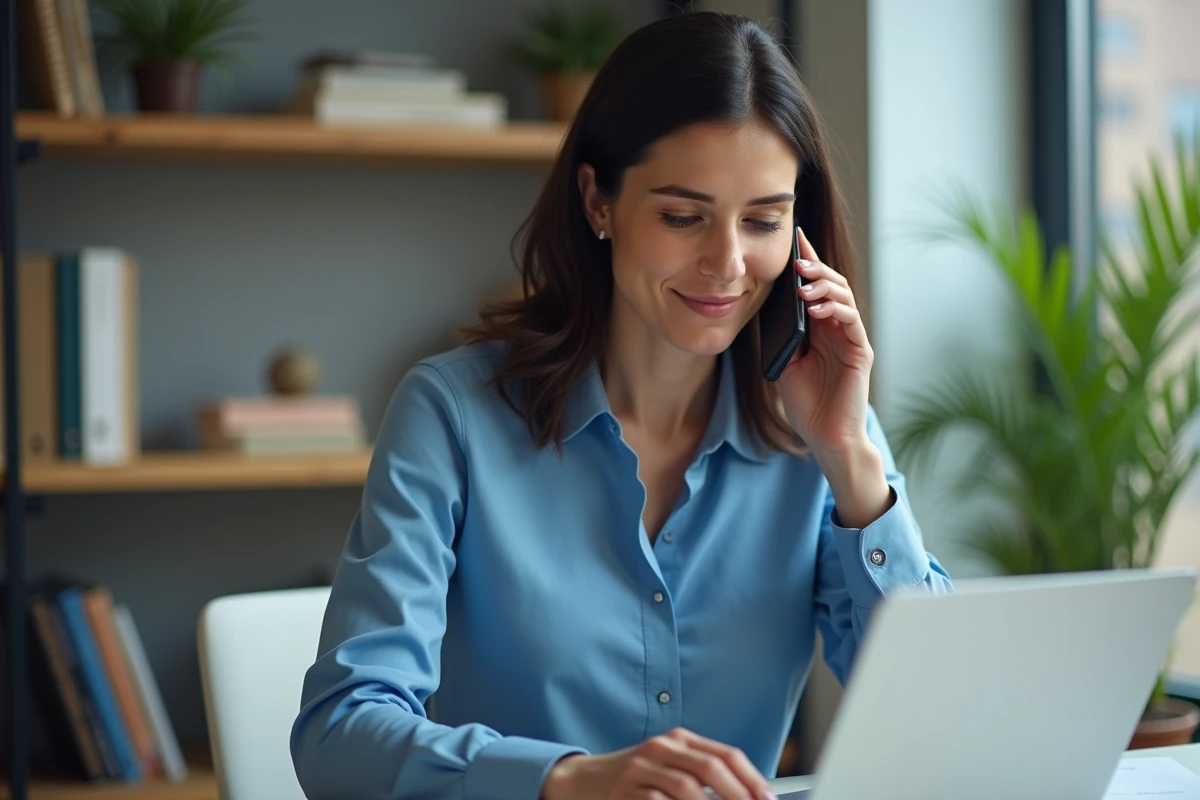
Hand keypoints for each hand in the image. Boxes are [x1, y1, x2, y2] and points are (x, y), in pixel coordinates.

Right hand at [541, 727, 776, 799]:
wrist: (580, 781)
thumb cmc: (633, 778)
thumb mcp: (667, 766)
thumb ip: (701, 774)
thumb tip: (746, 794)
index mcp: (678, 740)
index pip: (725, 754)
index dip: (751, 779)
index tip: (768, 799)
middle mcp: (660, 749)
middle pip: (709, 768)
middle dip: (738, 794)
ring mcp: (639, 771)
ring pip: (685, 788)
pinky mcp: (623, 793)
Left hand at [777, 226, 872, 457]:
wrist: (825, 437)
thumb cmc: (807, 403)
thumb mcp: (786, 363)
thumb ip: (786, 335)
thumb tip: (776, 305)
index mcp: (820, 329)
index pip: (816, 288)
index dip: (808, 262)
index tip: (795, 238)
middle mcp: (838, 329)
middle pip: (832, 286)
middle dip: (815, 268)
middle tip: (798, 258)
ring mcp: (851, 339)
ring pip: (844, 298)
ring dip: (823, 286)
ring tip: (802, 283)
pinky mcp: (861, 352)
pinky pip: (852, 321)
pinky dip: (836, 309)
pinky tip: (817, 307)